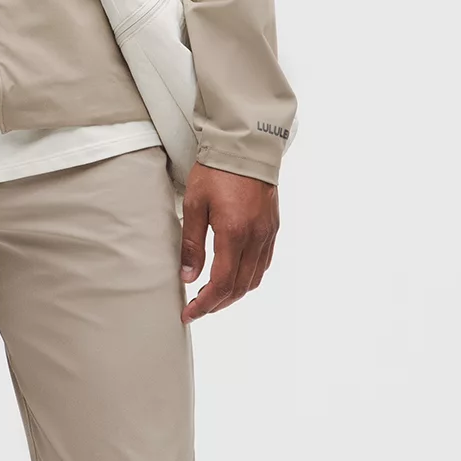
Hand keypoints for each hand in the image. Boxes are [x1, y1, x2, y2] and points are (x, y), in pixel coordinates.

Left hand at [179, 164, 278, 322]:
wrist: (247, 147)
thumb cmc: (217, 171)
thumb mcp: (195, 205)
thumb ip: (192, 243)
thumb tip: (188, 276)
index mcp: (234, 233)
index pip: (221, 283)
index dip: (204, 304)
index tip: (189, 313)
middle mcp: (255, 238)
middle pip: (239, 287)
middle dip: (217, 304)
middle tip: (197, 308)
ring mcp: (267, 234)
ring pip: (254, 279)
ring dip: (233, 293)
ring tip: (213, 296)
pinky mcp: (272, 228)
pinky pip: (263, 263)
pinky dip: (248, 277)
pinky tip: (233, 275)